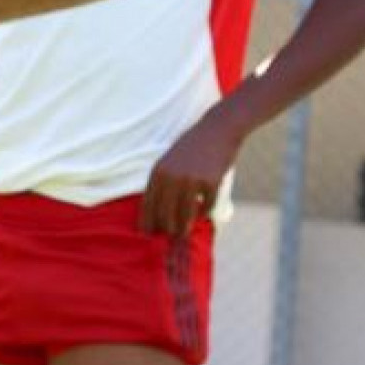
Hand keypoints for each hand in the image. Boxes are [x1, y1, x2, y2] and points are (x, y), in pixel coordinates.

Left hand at [140, 116, 240, 237]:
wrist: (217, 129)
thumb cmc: (192, 146)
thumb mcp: (170, 160)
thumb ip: (164, 182)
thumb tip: (159, 214)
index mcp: (158, 170)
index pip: (148, 204)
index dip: (147, 222)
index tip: (147, 234)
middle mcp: (172, 176)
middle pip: (165, 214)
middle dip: (167, 228)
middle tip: (170, 235)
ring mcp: (191, 180)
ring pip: (184, 215)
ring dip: (184, 227)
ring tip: (184, 233)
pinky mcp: (210, 183)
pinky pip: (205, 207)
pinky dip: (204, 212)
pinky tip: (203, 210)